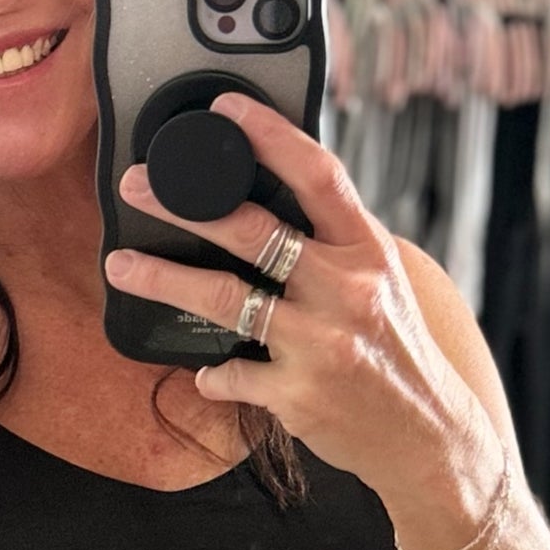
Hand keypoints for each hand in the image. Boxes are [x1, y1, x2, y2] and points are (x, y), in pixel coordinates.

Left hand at [106, 91, 503, 549]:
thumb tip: (272, 202)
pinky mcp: (297, 394)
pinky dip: (212, 373)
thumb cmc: (396, 353)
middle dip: (185, 205)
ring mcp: (320, 343)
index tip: (225, 112)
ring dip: (163, 279)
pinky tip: (206, 371)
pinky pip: (231, 373)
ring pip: (224, 299)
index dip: (270, 137)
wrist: (428, 436)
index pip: (319, 176)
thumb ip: (334, 245)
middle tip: (137, 188)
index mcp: (368, 251)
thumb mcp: (383, 283)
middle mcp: (346, 290)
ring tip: (122, 266)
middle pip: (254, 231)